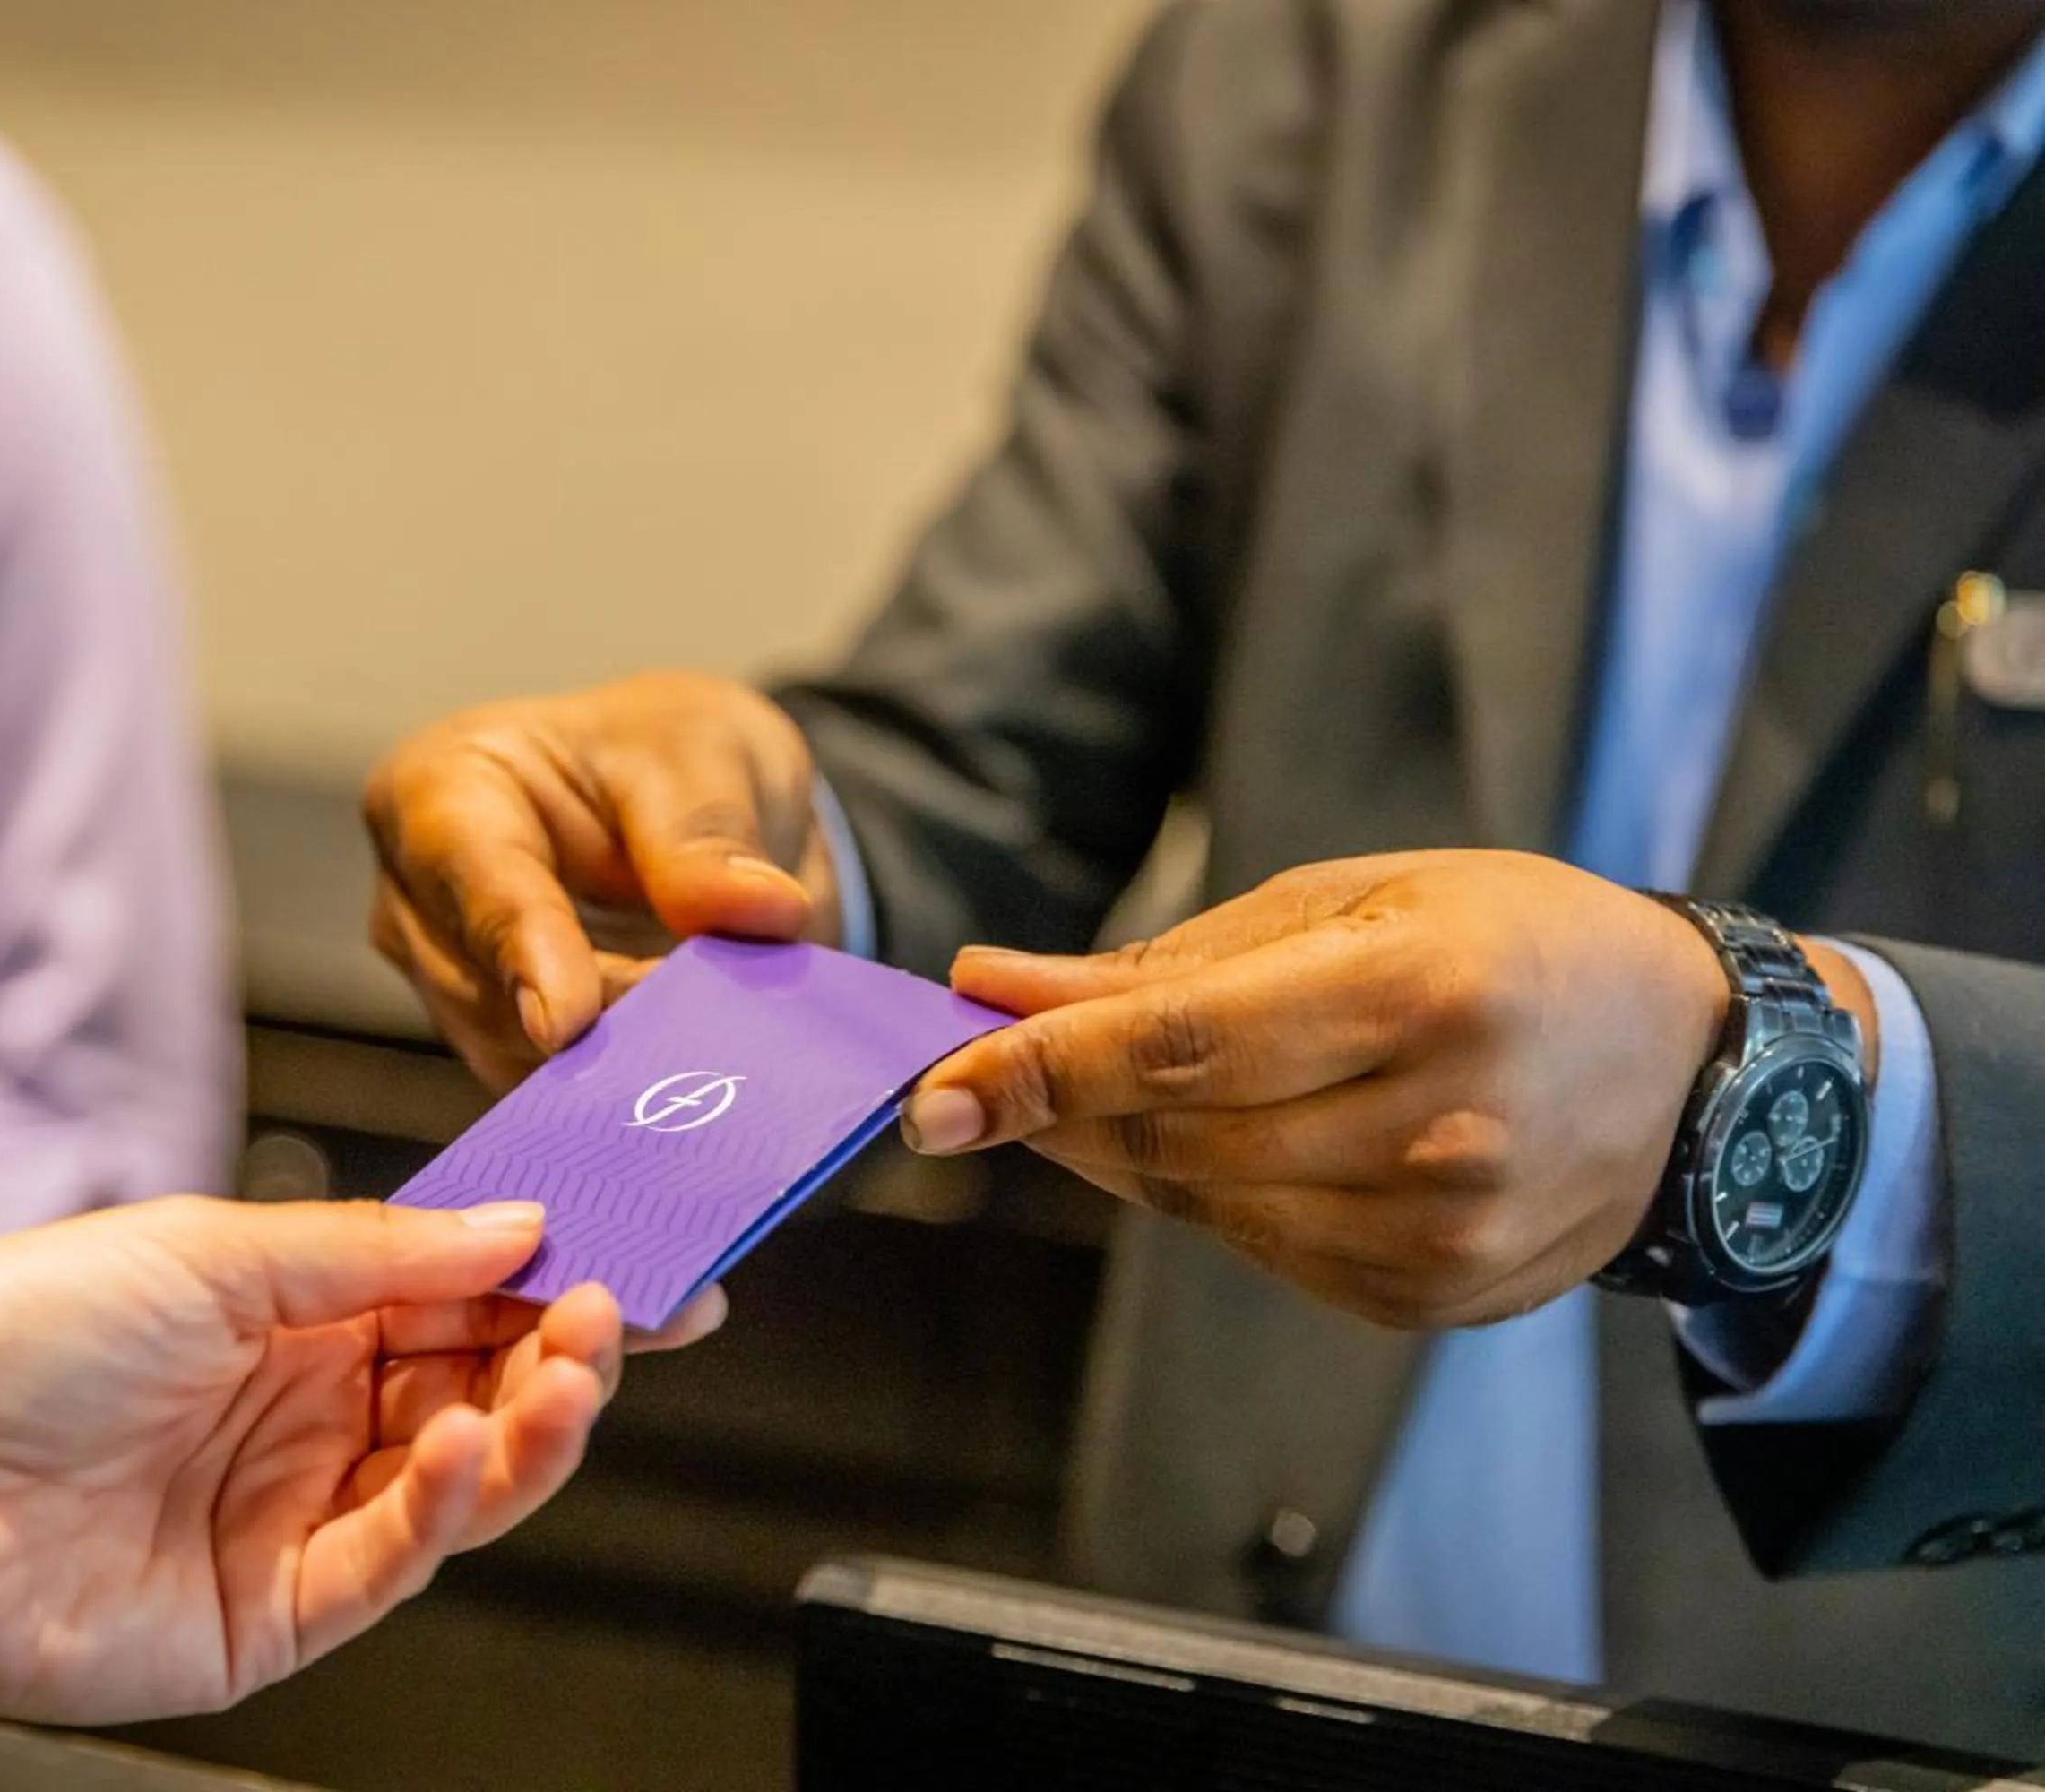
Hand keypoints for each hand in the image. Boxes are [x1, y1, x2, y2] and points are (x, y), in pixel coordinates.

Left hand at [0, 1197, 721, 1724]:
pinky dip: (442, 1505)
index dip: (550, 1273)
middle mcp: (300, 1412)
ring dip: (530, 1424)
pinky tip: (455, 1444)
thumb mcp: (209, 1250)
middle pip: (477, 1384)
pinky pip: (393, 1560)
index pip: (456, 1290)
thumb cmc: (2, 1341)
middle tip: (623, 1314)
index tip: (638, 1251)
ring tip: (572, 1370)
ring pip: (461, 1478)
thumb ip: (376, 1251)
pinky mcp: (271, 1613)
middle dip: (562, 1348)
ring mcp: (290, 1514)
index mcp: (287, 1312)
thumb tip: (509, 1227)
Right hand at [365, 673, 841, 1089]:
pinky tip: (691, 1079)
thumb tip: (761, 911)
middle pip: (490, 989)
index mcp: (440, 790)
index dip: (521, 949)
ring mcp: (453, 987)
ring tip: (717, 1043)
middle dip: (602, 1020)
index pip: (471, 874)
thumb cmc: (667, 752)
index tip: (566, 1020)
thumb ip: (714, 832)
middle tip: (713, 1030)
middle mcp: (419, 900)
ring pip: (521, 1058)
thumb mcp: (705, 753)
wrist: (684, 802)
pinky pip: (555, 1097)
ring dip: (621, 1063)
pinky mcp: (502, 1052)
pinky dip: (626, 1092)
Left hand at [903, 852, 1759, 1329]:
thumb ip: (1162, 961)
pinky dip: (1209, 1195)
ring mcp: (1440, 1228)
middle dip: (1059, 1107)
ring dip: (1122, 1152)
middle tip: (983, 1071)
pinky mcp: (1432, 1295)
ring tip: (1108, 1093)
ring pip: (1203, 1203)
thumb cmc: (1510, 940)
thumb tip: (991, 986)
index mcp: (1422, 993)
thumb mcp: (1353, 899)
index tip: (930, 1091)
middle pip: (1176, 1136)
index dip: (1041, 1070)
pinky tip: (1226, 1139)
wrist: (1694, 1065)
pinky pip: (1260, 1250)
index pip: (1180, 1048)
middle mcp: (1438, 1126)